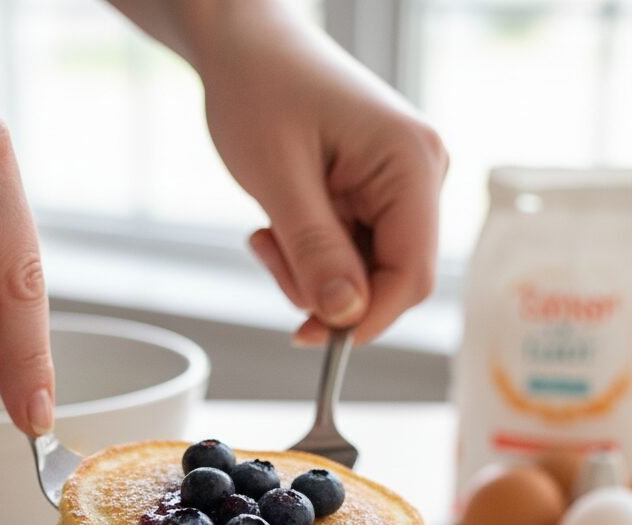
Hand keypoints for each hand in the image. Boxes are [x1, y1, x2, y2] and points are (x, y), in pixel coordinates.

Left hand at [196, 5, 447, 343]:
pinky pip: (350, 257)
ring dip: (309, 273)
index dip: (364, 319)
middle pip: (389, 280)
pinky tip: (279, 224)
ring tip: (267, 231)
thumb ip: (315, 250)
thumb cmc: (259, 90)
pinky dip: (309, 258)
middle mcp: (420, 176)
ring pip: (364, 275)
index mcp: (411, 163)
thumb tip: (346, 316)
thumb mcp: (279, 179)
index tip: (310, 337)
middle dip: (326, 290)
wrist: (244, 46)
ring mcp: (401, 188)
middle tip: (268, 254)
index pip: (411, 275)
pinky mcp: (376, 198)